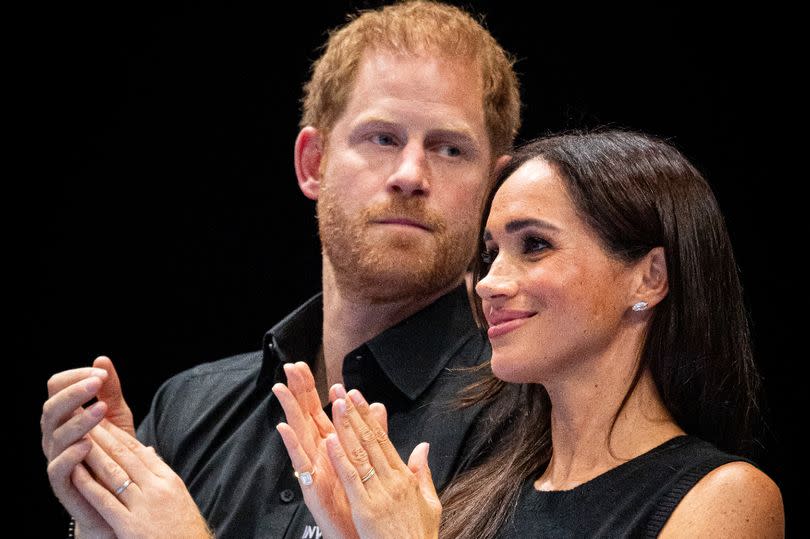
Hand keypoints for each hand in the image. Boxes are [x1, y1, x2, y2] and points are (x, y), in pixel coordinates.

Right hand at [42, 356, 134, 537]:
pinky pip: (58, 468)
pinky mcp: (63, 483)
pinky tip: (88, 443)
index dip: (76, 376)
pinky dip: (71, 454)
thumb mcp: (117, 416)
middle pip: (52, 408)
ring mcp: (56, 458)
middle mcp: (54, 434)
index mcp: (65, 415)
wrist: (118, 495)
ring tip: (101, 409)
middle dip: (74, 393)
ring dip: (78, 420)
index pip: (57, 387)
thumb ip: (110, 390)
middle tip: (97, 382)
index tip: (101, 373)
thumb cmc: (116, 452)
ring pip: (55, 435)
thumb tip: (102, 358)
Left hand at [73, 421, 212, 537]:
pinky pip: (105, 501)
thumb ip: (161, 475)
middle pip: (125, 456)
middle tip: (86, 417)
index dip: (119, 434)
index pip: (140, 451)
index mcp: (169, 480)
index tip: (104, 421)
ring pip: (113, 472)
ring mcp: (144, 506)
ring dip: (93, 452)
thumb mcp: (178, 498)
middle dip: (103, 435)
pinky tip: (76, 471)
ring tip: (77, 435)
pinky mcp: (131, 526)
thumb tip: (149, 452)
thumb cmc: (185, 532)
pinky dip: (89, 485)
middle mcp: (157, 488)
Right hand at [273, 362, 386, 538]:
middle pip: (306, 415)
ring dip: (290, 410)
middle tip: (291, 367)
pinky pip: (300, 462)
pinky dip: (292, 444)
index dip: (312, 388)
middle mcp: (320, 454)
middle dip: (298, 391)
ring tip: (281, 388)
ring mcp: (314, 468)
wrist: (361, 534)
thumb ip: (373, 432)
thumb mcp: (369, 460)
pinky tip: (284, 428)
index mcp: (333, 446)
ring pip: (300, 433)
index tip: (304, 366)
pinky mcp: (311, 485)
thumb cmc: (361, 500)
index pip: (320, 410)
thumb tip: (378, 406)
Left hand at [327, 390, 440, 538]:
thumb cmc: (419, 537)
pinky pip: (351, 478)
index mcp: (405, 477)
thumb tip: (424, 447)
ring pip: (360, 453)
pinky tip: (330, 440)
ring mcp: (379, 493)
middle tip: (342, 391)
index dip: (368, 417)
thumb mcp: (430, 502)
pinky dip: (340, 458)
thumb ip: (424, 472)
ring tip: (335, 405)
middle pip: (370, 440)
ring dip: (346, 427)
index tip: (358, 398)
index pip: (383, 439)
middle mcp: (393, 480)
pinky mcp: (366, 507)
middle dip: (355, 414)